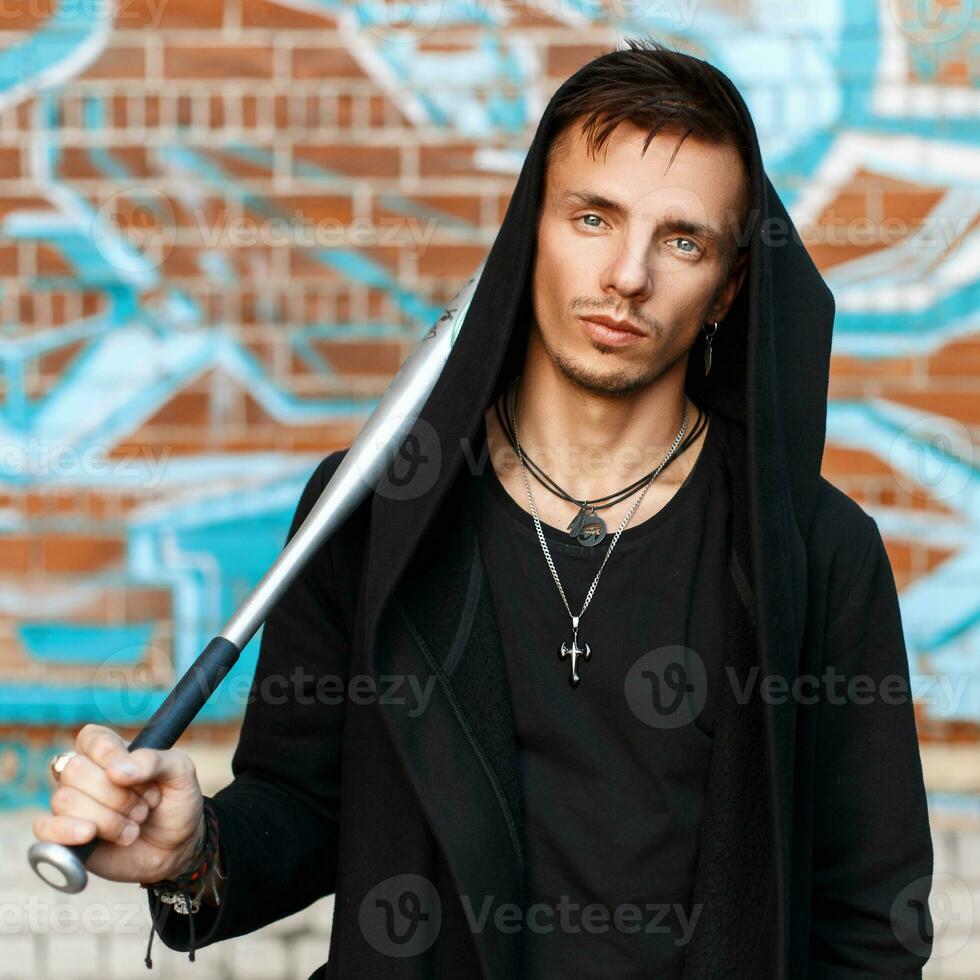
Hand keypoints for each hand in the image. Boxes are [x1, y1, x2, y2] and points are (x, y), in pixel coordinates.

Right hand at [33, 723, 205, 883]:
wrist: (176, 848)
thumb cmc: (176, 803)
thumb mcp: (181, 772)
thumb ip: (155, 760)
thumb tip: (118, 770)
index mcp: (112, 752)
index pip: (91, 738)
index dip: (107, 755)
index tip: (129, 775)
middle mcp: (87, 774)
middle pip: (75, 770)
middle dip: (116, 795)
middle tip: (144, 807)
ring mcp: (73, 805)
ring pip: (66, 799)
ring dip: (107, 819)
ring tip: (133, 827)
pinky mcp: (63, 836)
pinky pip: (44, 827)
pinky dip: (66, 832)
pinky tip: (90, 835)